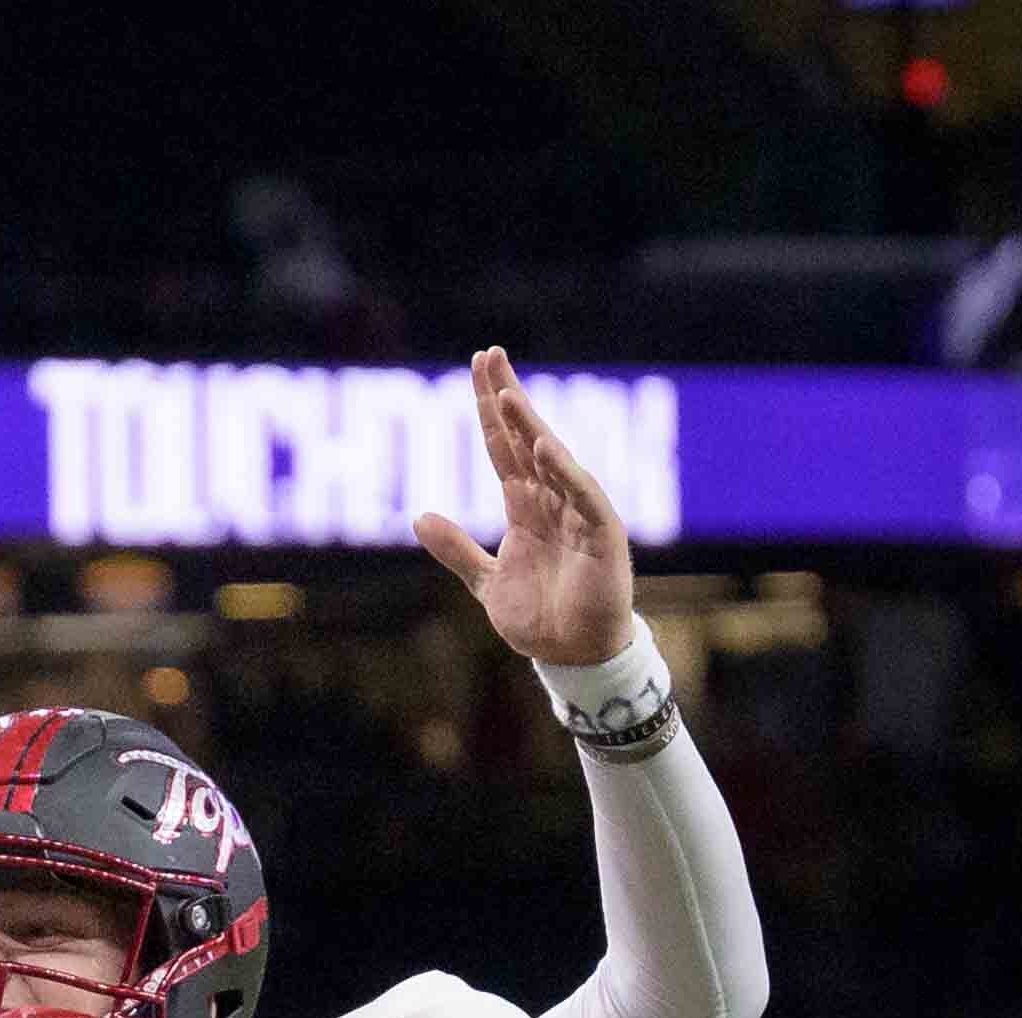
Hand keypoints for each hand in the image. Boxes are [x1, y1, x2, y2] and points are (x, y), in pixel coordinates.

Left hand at [410, 346, 634, 670]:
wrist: (573, 657)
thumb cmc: (540, 619)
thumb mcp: (486, 581)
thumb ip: (458, 549)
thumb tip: (419, 516)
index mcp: (526, 507)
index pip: (504, 448)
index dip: (490, 412)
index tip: (478, 369)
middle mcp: (552, 501)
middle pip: (526, 439)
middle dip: (506, 399)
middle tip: (489, 356)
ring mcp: (578, 514)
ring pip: (552, 461)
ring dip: (529, 428)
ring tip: (505, 396)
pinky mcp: (601, 535)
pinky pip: (583, 497)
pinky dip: (566, 472)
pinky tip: (544, 447)